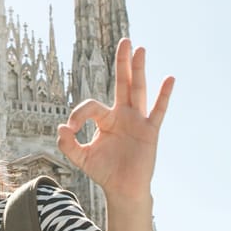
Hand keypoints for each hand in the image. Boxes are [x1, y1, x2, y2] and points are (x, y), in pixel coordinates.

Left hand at [57, 39, 174, 201]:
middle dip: (122, 62)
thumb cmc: (104, 171)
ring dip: (138, 69)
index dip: (78, 115)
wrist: (123, 189)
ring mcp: (138, 121)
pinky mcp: (150, 131)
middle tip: (124, 40)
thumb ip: (68, 144)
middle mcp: (123, 115)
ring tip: (140, 49)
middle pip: (122, 83)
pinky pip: (157, 110)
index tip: (70, 129)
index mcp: (106, 119)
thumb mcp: (81, 157)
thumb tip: (61, 128)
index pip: (91, 105)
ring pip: (138, 90)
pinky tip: (169, 79)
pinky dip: (164, 95)